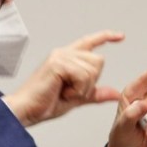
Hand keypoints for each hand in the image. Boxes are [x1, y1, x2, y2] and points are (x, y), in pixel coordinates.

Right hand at [3, 30, 123, 125]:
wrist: (26, 111)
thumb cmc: (45, 104)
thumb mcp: (76, 99)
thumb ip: (95, 94)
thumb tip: (115, 93)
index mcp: (67, 58)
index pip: (90, 42)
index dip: (106, 37)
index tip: (121, 36)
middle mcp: (64, 53)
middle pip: (98, 61)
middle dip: (91, 82)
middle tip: (71, 91)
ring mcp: (60, 56)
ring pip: (92, 70)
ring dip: (83, 88)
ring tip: (64, 92)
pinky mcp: (57, 63)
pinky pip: (83, 76)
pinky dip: (77, 90)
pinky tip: (63, 92)